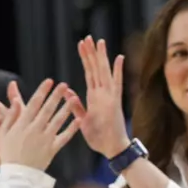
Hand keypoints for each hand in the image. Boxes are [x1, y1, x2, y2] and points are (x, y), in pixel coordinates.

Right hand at [0, 79, 80, 171]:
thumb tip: (17, 100)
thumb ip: (11, 115)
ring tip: (74, 98)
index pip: (34, 103)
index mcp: (22, 124)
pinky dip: (71, 129)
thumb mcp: (3, 132)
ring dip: (66, 109)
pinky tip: (78, 120)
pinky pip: (64, 137)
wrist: (17, 174)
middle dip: (56, 95)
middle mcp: (35, 129)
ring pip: (58, 121)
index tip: (49, 81)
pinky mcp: (53, 149)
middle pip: (48, 109)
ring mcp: (45, 139)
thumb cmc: (8, 152)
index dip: (42, 91)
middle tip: (64, 85)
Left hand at [71, 37, 130, 158]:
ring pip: (104, 72)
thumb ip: (76, 107)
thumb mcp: (82, 121)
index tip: (82, 44)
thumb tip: (68, 92)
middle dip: (92, 53)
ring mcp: (110, 97)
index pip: (89, 73)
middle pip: (96, 69)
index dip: (85, 58)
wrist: (112, 149)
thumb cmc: (99, 139)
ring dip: (101, 57)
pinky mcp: (115, 102)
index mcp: (94, 97)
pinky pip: (116, 83)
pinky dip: (118, 71)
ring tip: (99, 41)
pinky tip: (119, 58)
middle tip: (89, 37)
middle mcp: (103, 94)